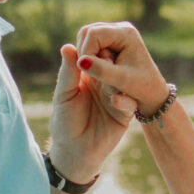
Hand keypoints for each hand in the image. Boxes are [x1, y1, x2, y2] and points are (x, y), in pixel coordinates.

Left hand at [49, 42, 132, 185]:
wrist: (74, 151)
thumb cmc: (65, 121)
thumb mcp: (64, 95)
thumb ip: (68, 72)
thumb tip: (67, 46)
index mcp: (89, 75)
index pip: (97, 56)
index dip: (97, 48)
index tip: (97, 43)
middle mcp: (105, 83)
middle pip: (113, 65)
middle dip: (112, 60)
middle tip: (109, 56)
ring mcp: (116, 97)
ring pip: (123, 82)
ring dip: (118, 78)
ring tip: (112, 77)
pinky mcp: (124, 113)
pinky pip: (129, 103)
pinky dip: (124, 100)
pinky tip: (116, 99)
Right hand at [71, 22, 171, 127]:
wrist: (153, 91)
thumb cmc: (141, 86)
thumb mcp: (121, 80)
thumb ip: (101, 70)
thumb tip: (81, 61)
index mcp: (126, 33)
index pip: (93, 34)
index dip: (85, 51)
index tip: (86, 70)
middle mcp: (121, 28)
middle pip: (87, 32)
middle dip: (84, 52)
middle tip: (90, 71)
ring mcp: (115, 33)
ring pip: (86, 36)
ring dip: (86, 54)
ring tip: (96, 71)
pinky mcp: (110, 40)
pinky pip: (90, 43)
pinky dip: (89, 55)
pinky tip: (97, 68)